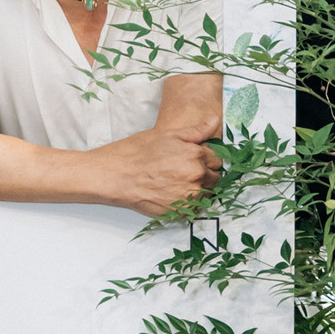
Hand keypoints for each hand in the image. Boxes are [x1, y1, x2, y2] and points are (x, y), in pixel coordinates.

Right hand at [97, 118, 222, 215]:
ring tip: (178, 183)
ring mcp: (189, 196)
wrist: (117, 175)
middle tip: (185, 171)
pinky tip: (173, 193)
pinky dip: (188, 203)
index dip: (207, 159)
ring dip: (198, 189)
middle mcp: (196, 176)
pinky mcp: (179, 211)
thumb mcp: (168, 135)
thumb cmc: (138, 153)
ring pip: (206, 194)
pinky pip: (194, 208)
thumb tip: (214, 122)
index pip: (217, 160)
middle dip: (205, 174)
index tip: (197, 159)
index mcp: (196, 155)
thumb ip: (196, 131)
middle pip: (214, 178)